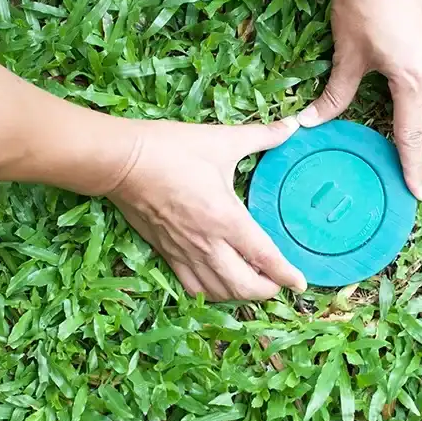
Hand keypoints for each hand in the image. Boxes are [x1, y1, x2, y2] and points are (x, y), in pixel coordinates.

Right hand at [107, 118, 306, 300]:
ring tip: (254, 285)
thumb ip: (261, 136)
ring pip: (218, 292)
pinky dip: (211, 292)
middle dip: (266, 291)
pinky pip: (192, 286)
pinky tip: (219, 283)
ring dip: (240, 295)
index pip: (264, 256)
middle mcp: (207, 243)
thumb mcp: (222, 140)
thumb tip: (292, 125)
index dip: (286, 274)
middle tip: (279, 283)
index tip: (301, 283)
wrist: (120, 162)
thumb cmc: (172, 149)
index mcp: (226, 218)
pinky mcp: (165, 253)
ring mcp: (184, 252)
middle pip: (243, 286)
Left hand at [297, 0, 421, 200]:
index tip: (418, 194)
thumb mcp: (346, 55)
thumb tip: (311, 121)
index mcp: (414, 81)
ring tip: (413, 109)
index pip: (412, 136)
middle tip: (413, 135)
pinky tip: (412, 82)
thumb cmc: (362, 4)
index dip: (414, 169)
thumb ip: (335, 94)